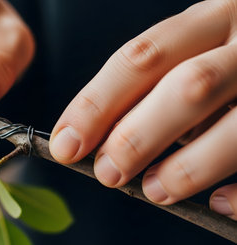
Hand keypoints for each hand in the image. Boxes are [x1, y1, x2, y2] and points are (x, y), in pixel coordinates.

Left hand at [50, 0, 236, 218]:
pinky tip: (217, 201)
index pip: (141, 58)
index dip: (97, 104)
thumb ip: (153, 88)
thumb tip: (100, 139)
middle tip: (108, 172)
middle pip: (189, 86)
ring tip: (156, 190)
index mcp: (211, 20)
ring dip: (189, 166)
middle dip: (138, 136)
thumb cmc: (226, 60)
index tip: (67, 143)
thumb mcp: (192, 53)